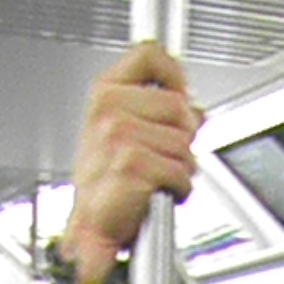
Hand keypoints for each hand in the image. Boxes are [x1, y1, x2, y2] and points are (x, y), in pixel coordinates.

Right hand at [67, 42, 200, 272]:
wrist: (91, 227)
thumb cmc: (104, 188)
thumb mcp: (122, 136)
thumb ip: (157, 113)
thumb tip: (193, 110)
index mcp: (104, 94)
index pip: (149, 56)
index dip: (173, 75)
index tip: (180, 93)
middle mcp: (109, 110)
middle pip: (177, 104)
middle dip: (183, 134)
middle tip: (167, 155)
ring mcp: (118, 135)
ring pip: (182, 140)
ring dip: (181, 165)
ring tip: (160, 177)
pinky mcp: (132, 164)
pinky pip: (179, 169)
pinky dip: (179, 187)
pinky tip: (161, 192)